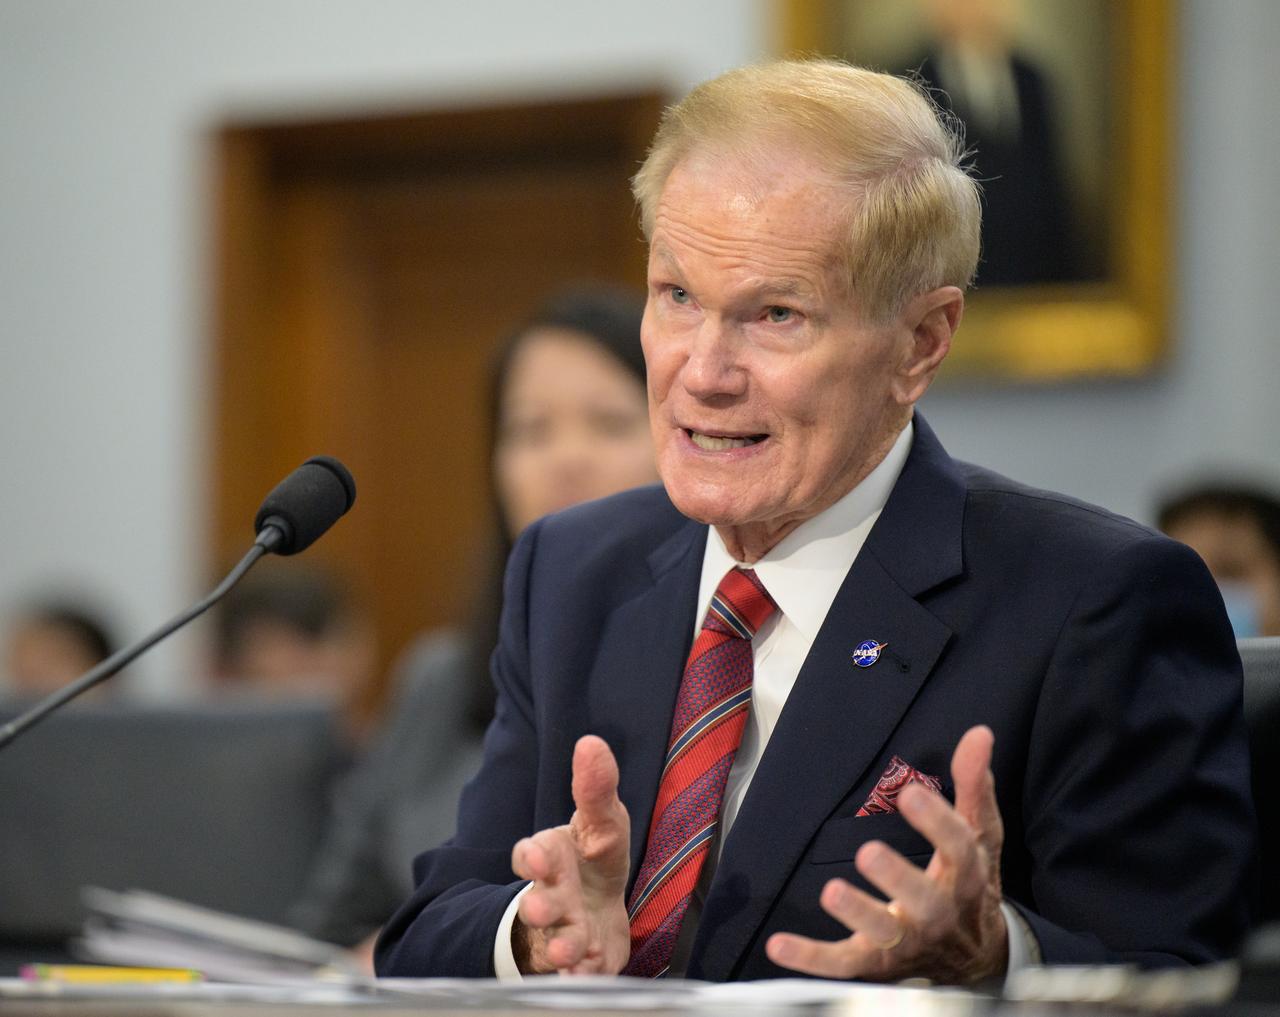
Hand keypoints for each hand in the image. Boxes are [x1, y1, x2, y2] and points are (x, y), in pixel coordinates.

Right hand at [510, 734, 631, 973]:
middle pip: (538, 903)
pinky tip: (587, 979)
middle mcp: (551, 898)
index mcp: (549, 859)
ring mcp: (563, 934)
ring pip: (556, 943)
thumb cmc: (593, 859)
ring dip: (561, 947)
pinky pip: (579, 976)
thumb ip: (596, 788)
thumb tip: (590, 742)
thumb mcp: (601, 821)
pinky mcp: (583, 965)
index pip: (529, 856)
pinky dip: (580, 979)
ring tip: (568, 951)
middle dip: (540, 906)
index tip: (537, 857)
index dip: (531, 857)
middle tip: (540, 907)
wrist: (596, 909)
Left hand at [766, 725, 1008, 983]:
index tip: (911, 793)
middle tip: (868, 852)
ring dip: (858, 914)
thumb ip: (974, 785)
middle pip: (925, 900)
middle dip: (898, 879)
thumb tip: (979, 733)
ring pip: (885, 934)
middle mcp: (940, 912)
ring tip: (830, 890)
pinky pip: (845, 965)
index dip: (938, 823)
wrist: (977, 959)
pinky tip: (777, 944)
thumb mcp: (980, 836)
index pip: (959, 849)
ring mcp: (909, 942)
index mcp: (967, 876)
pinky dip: (811, 959)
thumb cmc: (970, 884)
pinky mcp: (878, 965)